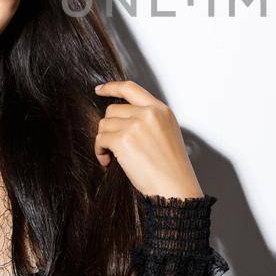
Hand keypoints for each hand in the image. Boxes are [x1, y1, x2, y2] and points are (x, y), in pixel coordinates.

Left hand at [93, 80, 204, 198]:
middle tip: (112, 144)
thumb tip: (121, 118)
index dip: (111, 87)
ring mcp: (136, 125)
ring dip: (103, 141)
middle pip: (113, 109)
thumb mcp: (167, 133)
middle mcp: (149, 113)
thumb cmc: (171, 168)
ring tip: (111, 156)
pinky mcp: (123, 140)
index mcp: (161, 110)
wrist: (176, 187)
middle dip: (109, 127)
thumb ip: (149, 119)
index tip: (99, 90)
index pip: (131, 88)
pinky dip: (99, 150)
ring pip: (104, 124)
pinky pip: (100, 139)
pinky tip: (107, 161)